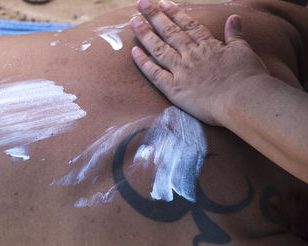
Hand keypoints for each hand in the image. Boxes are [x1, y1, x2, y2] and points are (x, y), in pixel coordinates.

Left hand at [130, 0, 268, 125]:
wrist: (243, 99)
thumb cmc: (248, 78)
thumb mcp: (245, 51)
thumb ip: (236, 35)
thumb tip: (234, 17)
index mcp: (209, 46)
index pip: (188, 25)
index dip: (174, 13)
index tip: (162, 3)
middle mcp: (191, 55)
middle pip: (169, 32)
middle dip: (154, 16)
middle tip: (141, 4)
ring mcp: (181, 71)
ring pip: (159, 48)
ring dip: (145, 34)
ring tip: (133, 21)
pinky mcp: (174, 89)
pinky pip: (154, 73)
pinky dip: (143, 63)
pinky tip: (133, 52)